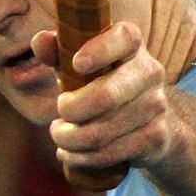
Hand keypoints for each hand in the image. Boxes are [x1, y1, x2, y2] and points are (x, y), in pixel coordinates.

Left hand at [33, 23, 176, 175]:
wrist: (151, 119)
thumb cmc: (103, 82)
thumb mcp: (80, 64)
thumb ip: (58, 51)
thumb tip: (40, 42)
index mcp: (131, 44)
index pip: (123, 37)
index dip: (99, 50)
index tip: (76, 64)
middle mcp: (149, 71)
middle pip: (106, 96)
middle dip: (71, 111)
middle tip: (59, 114)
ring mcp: (156, 105)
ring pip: (102, 132)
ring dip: (69, 140)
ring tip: (59, 135)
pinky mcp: (155, 137)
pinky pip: (110, 153)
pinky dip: (81, 157)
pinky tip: (69, 153)